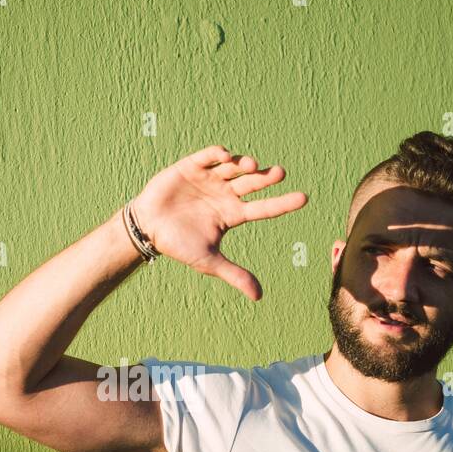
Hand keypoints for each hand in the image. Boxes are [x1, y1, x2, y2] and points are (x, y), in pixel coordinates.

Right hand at [130, 145, 307, 300]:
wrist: (148, 229)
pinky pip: (209, 156)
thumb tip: (259, 297)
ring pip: (234, 167)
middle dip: (266, 178)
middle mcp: (225, 194)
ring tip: (251, 165)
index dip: (283, 203)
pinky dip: (218, 155)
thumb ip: (234, 274)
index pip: (263, 208)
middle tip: (279, 173)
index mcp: (233, 214)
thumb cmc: (178, 244)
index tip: (304, 198)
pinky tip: (226, 157)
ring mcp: (209, 178)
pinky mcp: (191, 167)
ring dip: (244, 164)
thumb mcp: (208, 261)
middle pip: (252, 183)